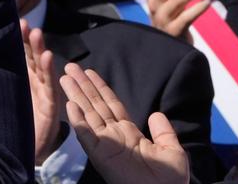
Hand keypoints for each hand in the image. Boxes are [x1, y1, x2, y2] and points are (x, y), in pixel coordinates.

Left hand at [22, 20, 61, 159]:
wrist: (21, 149)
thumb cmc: (11, 121)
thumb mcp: (1, 95)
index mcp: (22, 78)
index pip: (20, 54)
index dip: (17, 39)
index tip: (12, 21)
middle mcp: (34, 83)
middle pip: (32, 57)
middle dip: (28, 39)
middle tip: (23, 21)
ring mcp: (43, 93)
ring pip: (42, 68)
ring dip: (40, 49)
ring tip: (36, 32)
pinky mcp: (49, 106)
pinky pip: (49, 86)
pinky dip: (49, 70)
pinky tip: (48, 57)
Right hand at [61, 63, 186, 183]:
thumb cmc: (169, 179)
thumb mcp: (172, 151)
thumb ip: (164, 131)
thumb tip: (156, 113)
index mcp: (130, 133)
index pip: (111, 105)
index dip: (100, 88)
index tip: (90, 73)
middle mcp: (114, 136)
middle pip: (95, 105)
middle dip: (83, 86)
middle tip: (70, 66)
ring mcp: (105, 145)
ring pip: (87, 115)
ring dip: (76, 96)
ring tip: (65, 77)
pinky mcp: (100, 156)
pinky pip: (87, 135)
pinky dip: (78, 121)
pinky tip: (71, 105)